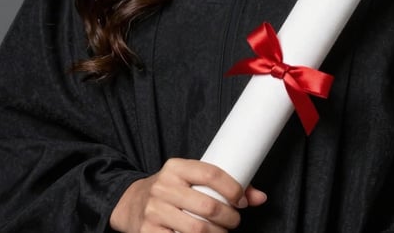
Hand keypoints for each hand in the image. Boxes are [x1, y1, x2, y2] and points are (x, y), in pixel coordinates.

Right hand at [109, 157, 266, 231]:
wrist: (132, 203)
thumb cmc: (172, 190)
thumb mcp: (190, 180)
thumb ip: (222, 185)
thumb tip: (261, 197)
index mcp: (176, 167)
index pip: (210, 173)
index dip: (231, 188)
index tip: (241, 200)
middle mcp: (164, 186)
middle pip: (207, 206)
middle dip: (228, 218)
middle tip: (234, 222)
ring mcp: (154, 210)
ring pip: (196, 230)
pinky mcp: (148, 232)